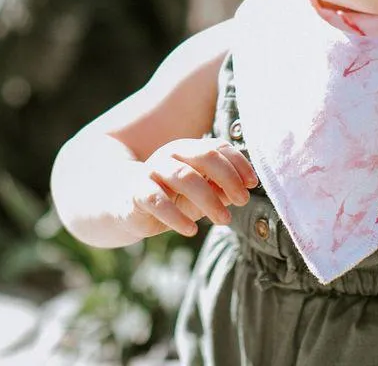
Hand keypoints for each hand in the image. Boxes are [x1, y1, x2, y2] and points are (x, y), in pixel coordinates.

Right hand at [123, 138, 257, 238]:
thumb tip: (242, 192)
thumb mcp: (199, 194)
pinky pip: (157, 200)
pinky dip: (176, 217)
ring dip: (208, 199)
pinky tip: (190, 231)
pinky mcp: (137, 191)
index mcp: (188, 149)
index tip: (252, 184)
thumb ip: (220, 190)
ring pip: (184, 177)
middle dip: (228, 178)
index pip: (218, 147)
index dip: (238, 163)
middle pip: (204, 156)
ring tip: (224, 220)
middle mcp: (171, 154)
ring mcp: (152, 170)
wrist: (124, 204)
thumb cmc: (170, 197)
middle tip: (243, 201)